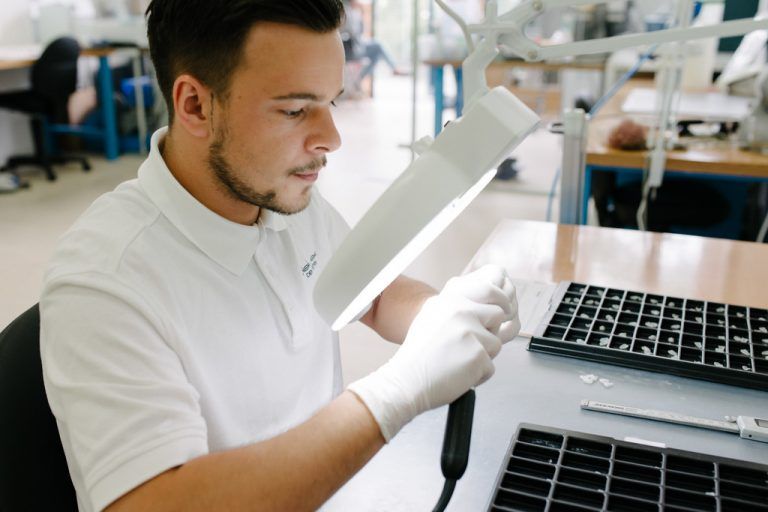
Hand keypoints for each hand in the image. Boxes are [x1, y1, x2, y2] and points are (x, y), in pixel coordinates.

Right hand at [348, 265, 519, 440]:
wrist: (406, 380)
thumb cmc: (419, 354)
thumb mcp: (433, 316)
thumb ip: (458, 307)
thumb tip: (488, 306)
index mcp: (452, 299)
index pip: (490, 290)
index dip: (499, 302)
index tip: (501, 311)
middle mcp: (462, 310)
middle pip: (498, 315)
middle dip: (490, 331)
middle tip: (469, 346)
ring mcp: (471, 332)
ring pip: (496, 343)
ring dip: (483, 356)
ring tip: (458, 361)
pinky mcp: (478, 355)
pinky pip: (490, 366)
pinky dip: (478, 375)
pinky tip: (458, 374)